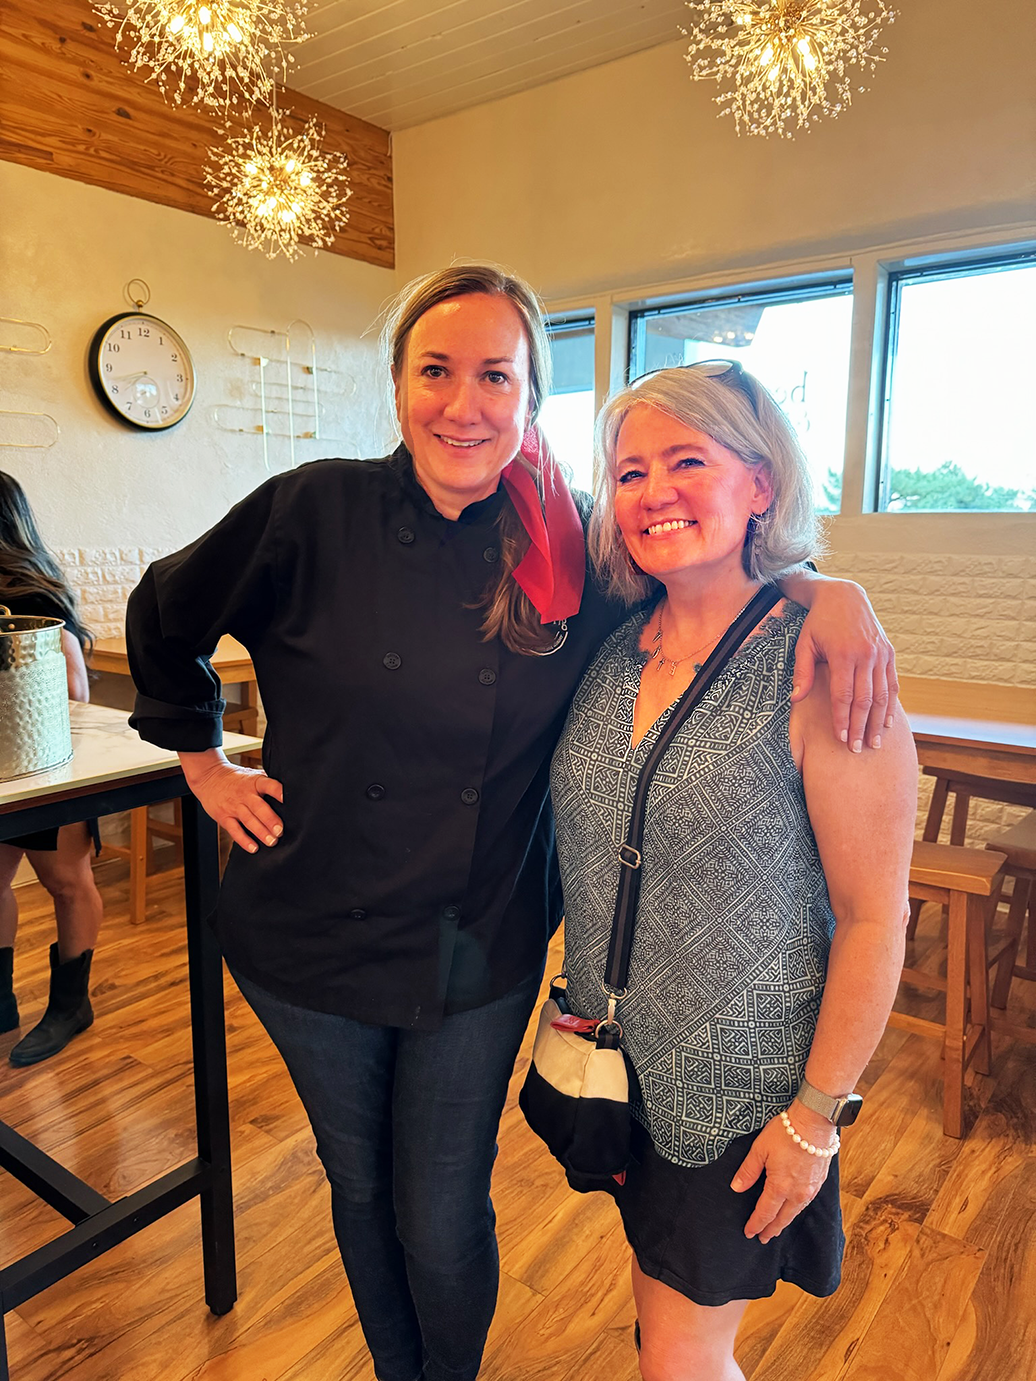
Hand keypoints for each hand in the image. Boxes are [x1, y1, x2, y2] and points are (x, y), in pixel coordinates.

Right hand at [179, 749, 282, 854]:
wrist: (209, 777)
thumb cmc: (237, 779)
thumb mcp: (253, 775)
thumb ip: (269, 783)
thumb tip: (292, 791)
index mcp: (255, 782)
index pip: (269, 785)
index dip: (279, 792)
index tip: (288, 800)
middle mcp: (245, 794)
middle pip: (259, 807)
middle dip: (270, 820)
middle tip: (280, 831)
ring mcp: (234, 806)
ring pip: (248, 820)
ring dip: (260, 832)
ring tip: (271, 841)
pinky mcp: (224, 817)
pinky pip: (234, 830)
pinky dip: (244, 840)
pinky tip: (253, 848)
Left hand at [731, 1107, 835, 1243]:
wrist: (815, 1122)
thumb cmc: (786, 1132)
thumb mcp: (760, 1149)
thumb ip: (748, 1170)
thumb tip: (737, 1188)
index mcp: (780, 1187)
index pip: (765, 1213)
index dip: (756, 1224)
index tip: (749, 1233)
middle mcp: (797, 1193)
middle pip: (782, 1218)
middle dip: (770, 1230)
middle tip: (762, 1238)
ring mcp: (810, 1189)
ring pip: (795, 1213)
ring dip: (784, 1222)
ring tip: (776, 1228)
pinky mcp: (819, 1182)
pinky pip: (805, 1203)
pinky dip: (796, 1211)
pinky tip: (793, 1209)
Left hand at [790, 581, 898, 750]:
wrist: (844, 596)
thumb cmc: (819, 623)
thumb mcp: (805, 644)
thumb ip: (802, 672)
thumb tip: (795, 699)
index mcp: (842, 654)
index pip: (843, 695)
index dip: (842, 719)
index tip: (841, 739)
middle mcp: (865, 655)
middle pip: (865, 699)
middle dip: (861, 727)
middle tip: (858, 749)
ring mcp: (880, 654)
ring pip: (882, 694)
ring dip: (878, 721)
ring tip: (875, 743)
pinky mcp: (889, 652)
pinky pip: (892, 683)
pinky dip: (891, 704)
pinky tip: (888, 722)